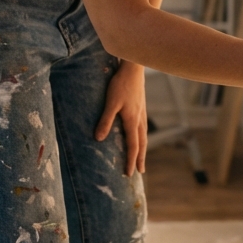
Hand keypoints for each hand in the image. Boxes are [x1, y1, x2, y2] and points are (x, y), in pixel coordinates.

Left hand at [96, 61, 148, 175]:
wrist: (133, 69)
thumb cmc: (121, 84)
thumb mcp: (111, 103)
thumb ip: (105, 121)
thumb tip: (98, 139)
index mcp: (133, 121)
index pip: (133, 146)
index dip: (131, 160)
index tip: (129, 173)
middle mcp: (140, 119)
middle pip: (142, 143)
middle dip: (140, 159)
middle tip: (140, 172)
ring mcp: (142, 113)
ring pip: (144, 135)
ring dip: (143, 148)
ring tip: (141, 157)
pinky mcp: (141, 106)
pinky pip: (143, 127)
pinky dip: (142, 136)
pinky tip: (139, 134)